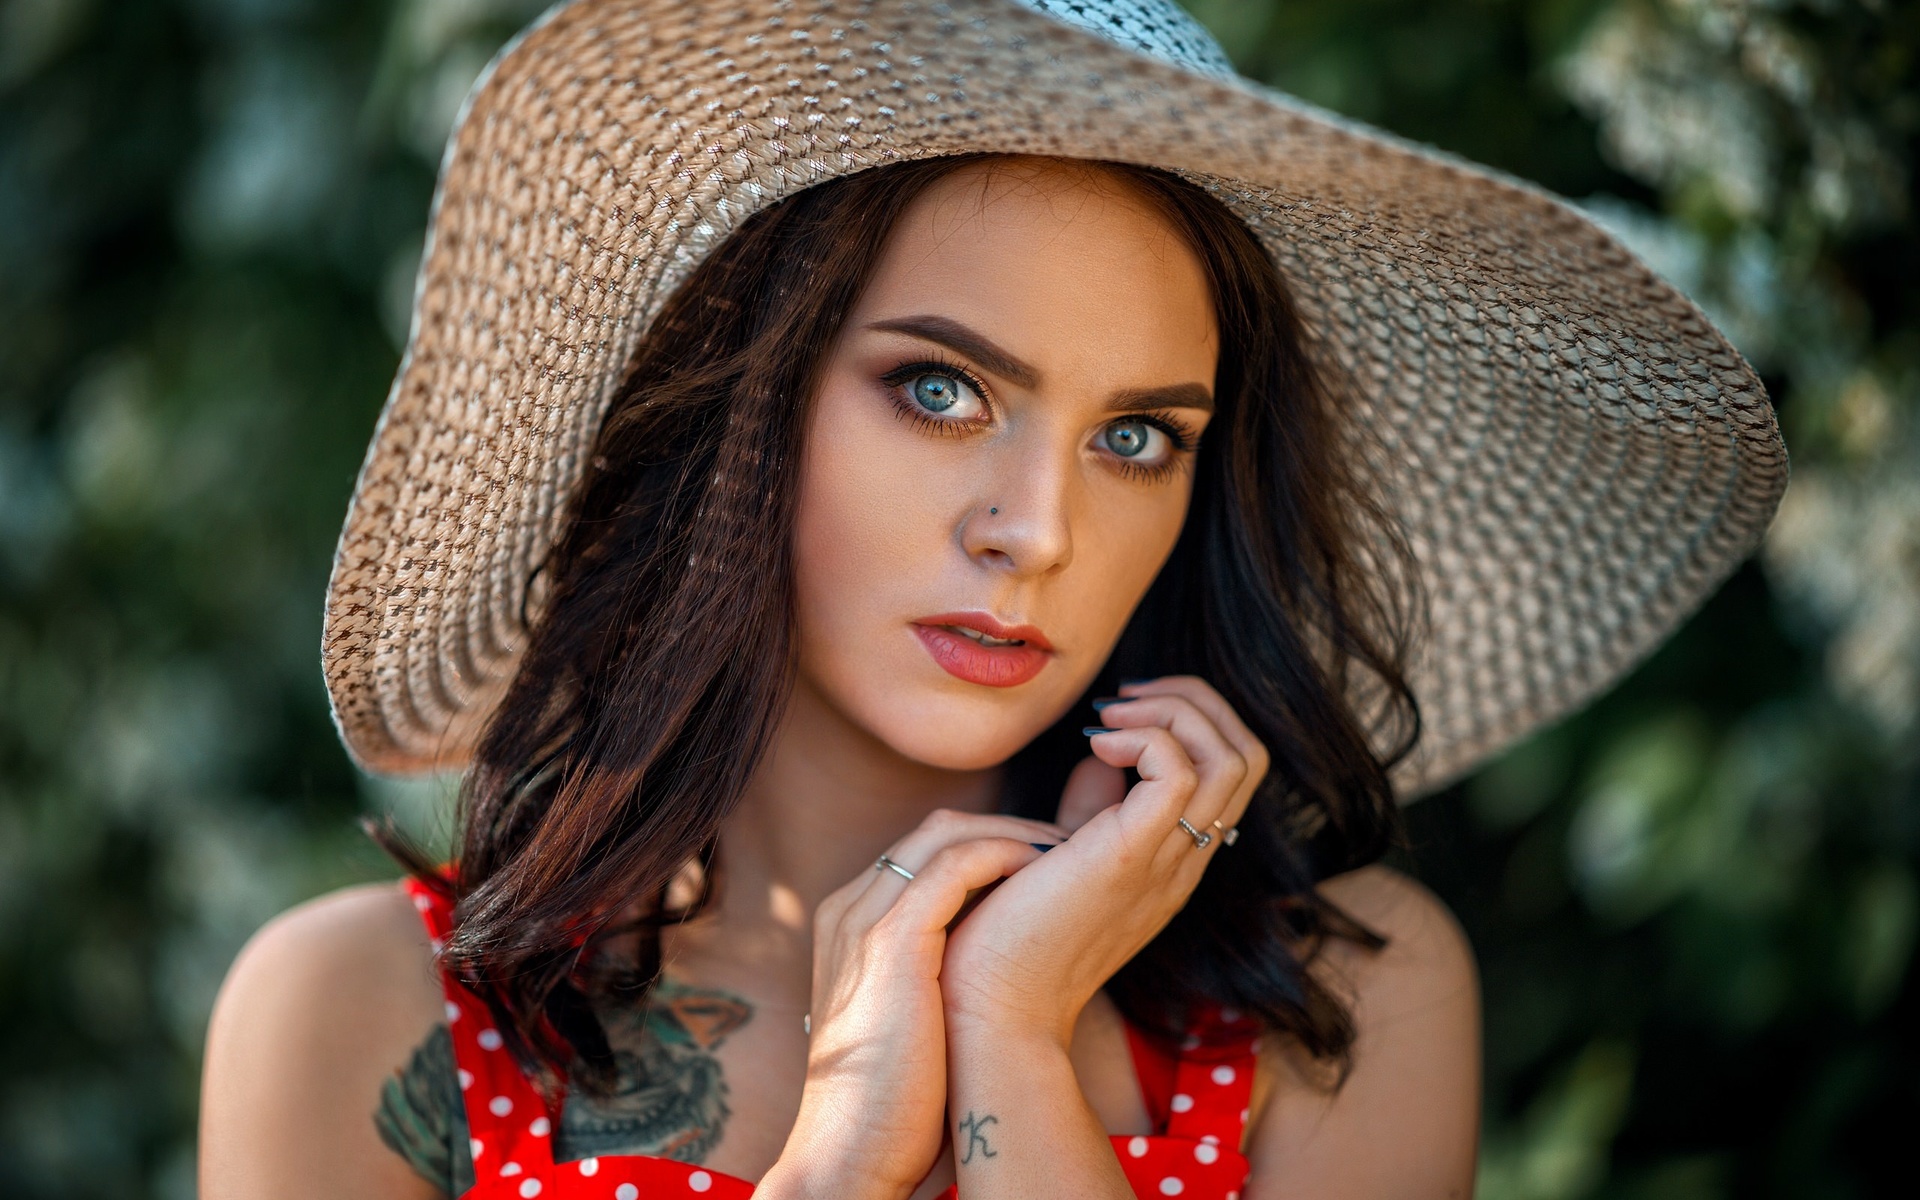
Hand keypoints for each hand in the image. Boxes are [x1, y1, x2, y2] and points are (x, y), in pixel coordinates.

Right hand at [763, 809, 1064, 1199]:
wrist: (852, 1153)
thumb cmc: (894, 1101)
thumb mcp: (911, 1016)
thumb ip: (937, 974)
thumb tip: (998, 962)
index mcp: (849, 924)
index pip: (923, 853)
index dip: (988, 847)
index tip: (1045, 862)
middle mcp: (848, 908)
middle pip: (934, 832)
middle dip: (1004, 829)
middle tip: (1066, 844)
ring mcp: (863, 919)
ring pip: (945, 835)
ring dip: (1012, 834)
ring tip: (1066, 853)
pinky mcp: (891, 939)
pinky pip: (955, 864)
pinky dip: (1005, 855)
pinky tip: (1046, 871)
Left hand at [939, 676, 1269, 1045]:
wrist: (991, 1004)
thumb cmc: (1012, 930)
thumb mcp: (1067, 854)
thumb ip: (1092, 806)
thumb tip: (1101, 755)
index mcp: (1177, 859)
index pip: (1234, 770)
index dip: (1192, 718)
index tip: (1122, 713)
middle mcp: (1186, 862)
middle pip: (1247, 755)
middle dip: (1194, 700)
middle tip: (1122, 701)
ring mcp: (1167, 864)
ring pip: (1230, 757)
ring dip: (1173, 712)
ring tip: (1109, 721)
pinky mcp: (1129, 859)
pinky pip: (1178, 775)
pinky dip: (1145, 739)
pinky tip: (1096, 747)